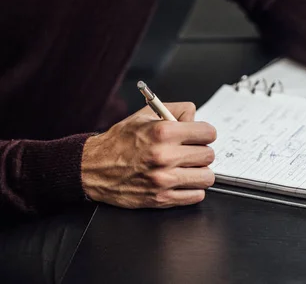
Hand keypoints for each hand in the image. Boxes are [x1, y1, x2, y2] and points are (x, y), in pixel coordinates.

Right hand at [81, 102, 216, 208]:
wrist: (93, 168)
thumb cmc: (119, 142)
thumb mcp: (145, 115)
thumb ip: (175, 111)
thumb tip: (196, 118)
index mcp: (163, 132)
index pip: (208, 133)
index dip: (205, 134)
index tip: (200, 137)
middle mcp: (165, 156)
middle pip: (209, 155)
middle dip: (202, 152)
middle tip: (190, 152)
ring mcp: (164, 179)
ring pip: (207, 177)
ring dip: (200, 172)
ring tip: (187, 168)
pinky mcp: (162, 198)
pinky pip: (196, 196)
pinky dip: (193, 189)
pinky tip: (181, 181)